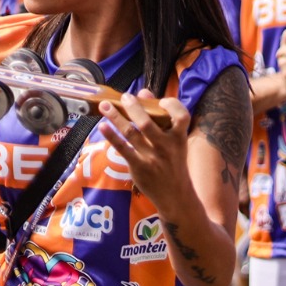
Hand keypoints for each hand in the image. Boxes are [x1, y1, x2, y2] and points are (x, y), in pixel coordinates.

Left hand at [100, 91, 195, 215]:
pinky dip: (112, 136)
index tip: (160, 100)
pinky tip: (102, 126)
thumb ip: (160, 116)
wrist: (174, 193)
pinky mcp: (139, 166)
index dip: (172, 105)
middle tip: (124, 97)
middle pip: (148, 122)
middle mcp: (167, 145)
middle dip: (134, 107)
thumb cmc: (173, 162)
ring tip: (105, 106)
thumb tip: (143, 92)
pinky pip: (123, 148)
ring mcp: (152, 156)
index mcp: (180, 137)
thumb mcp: (174, 141)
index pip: (182, 115)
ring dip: (116, 117)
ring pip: (131, 133)